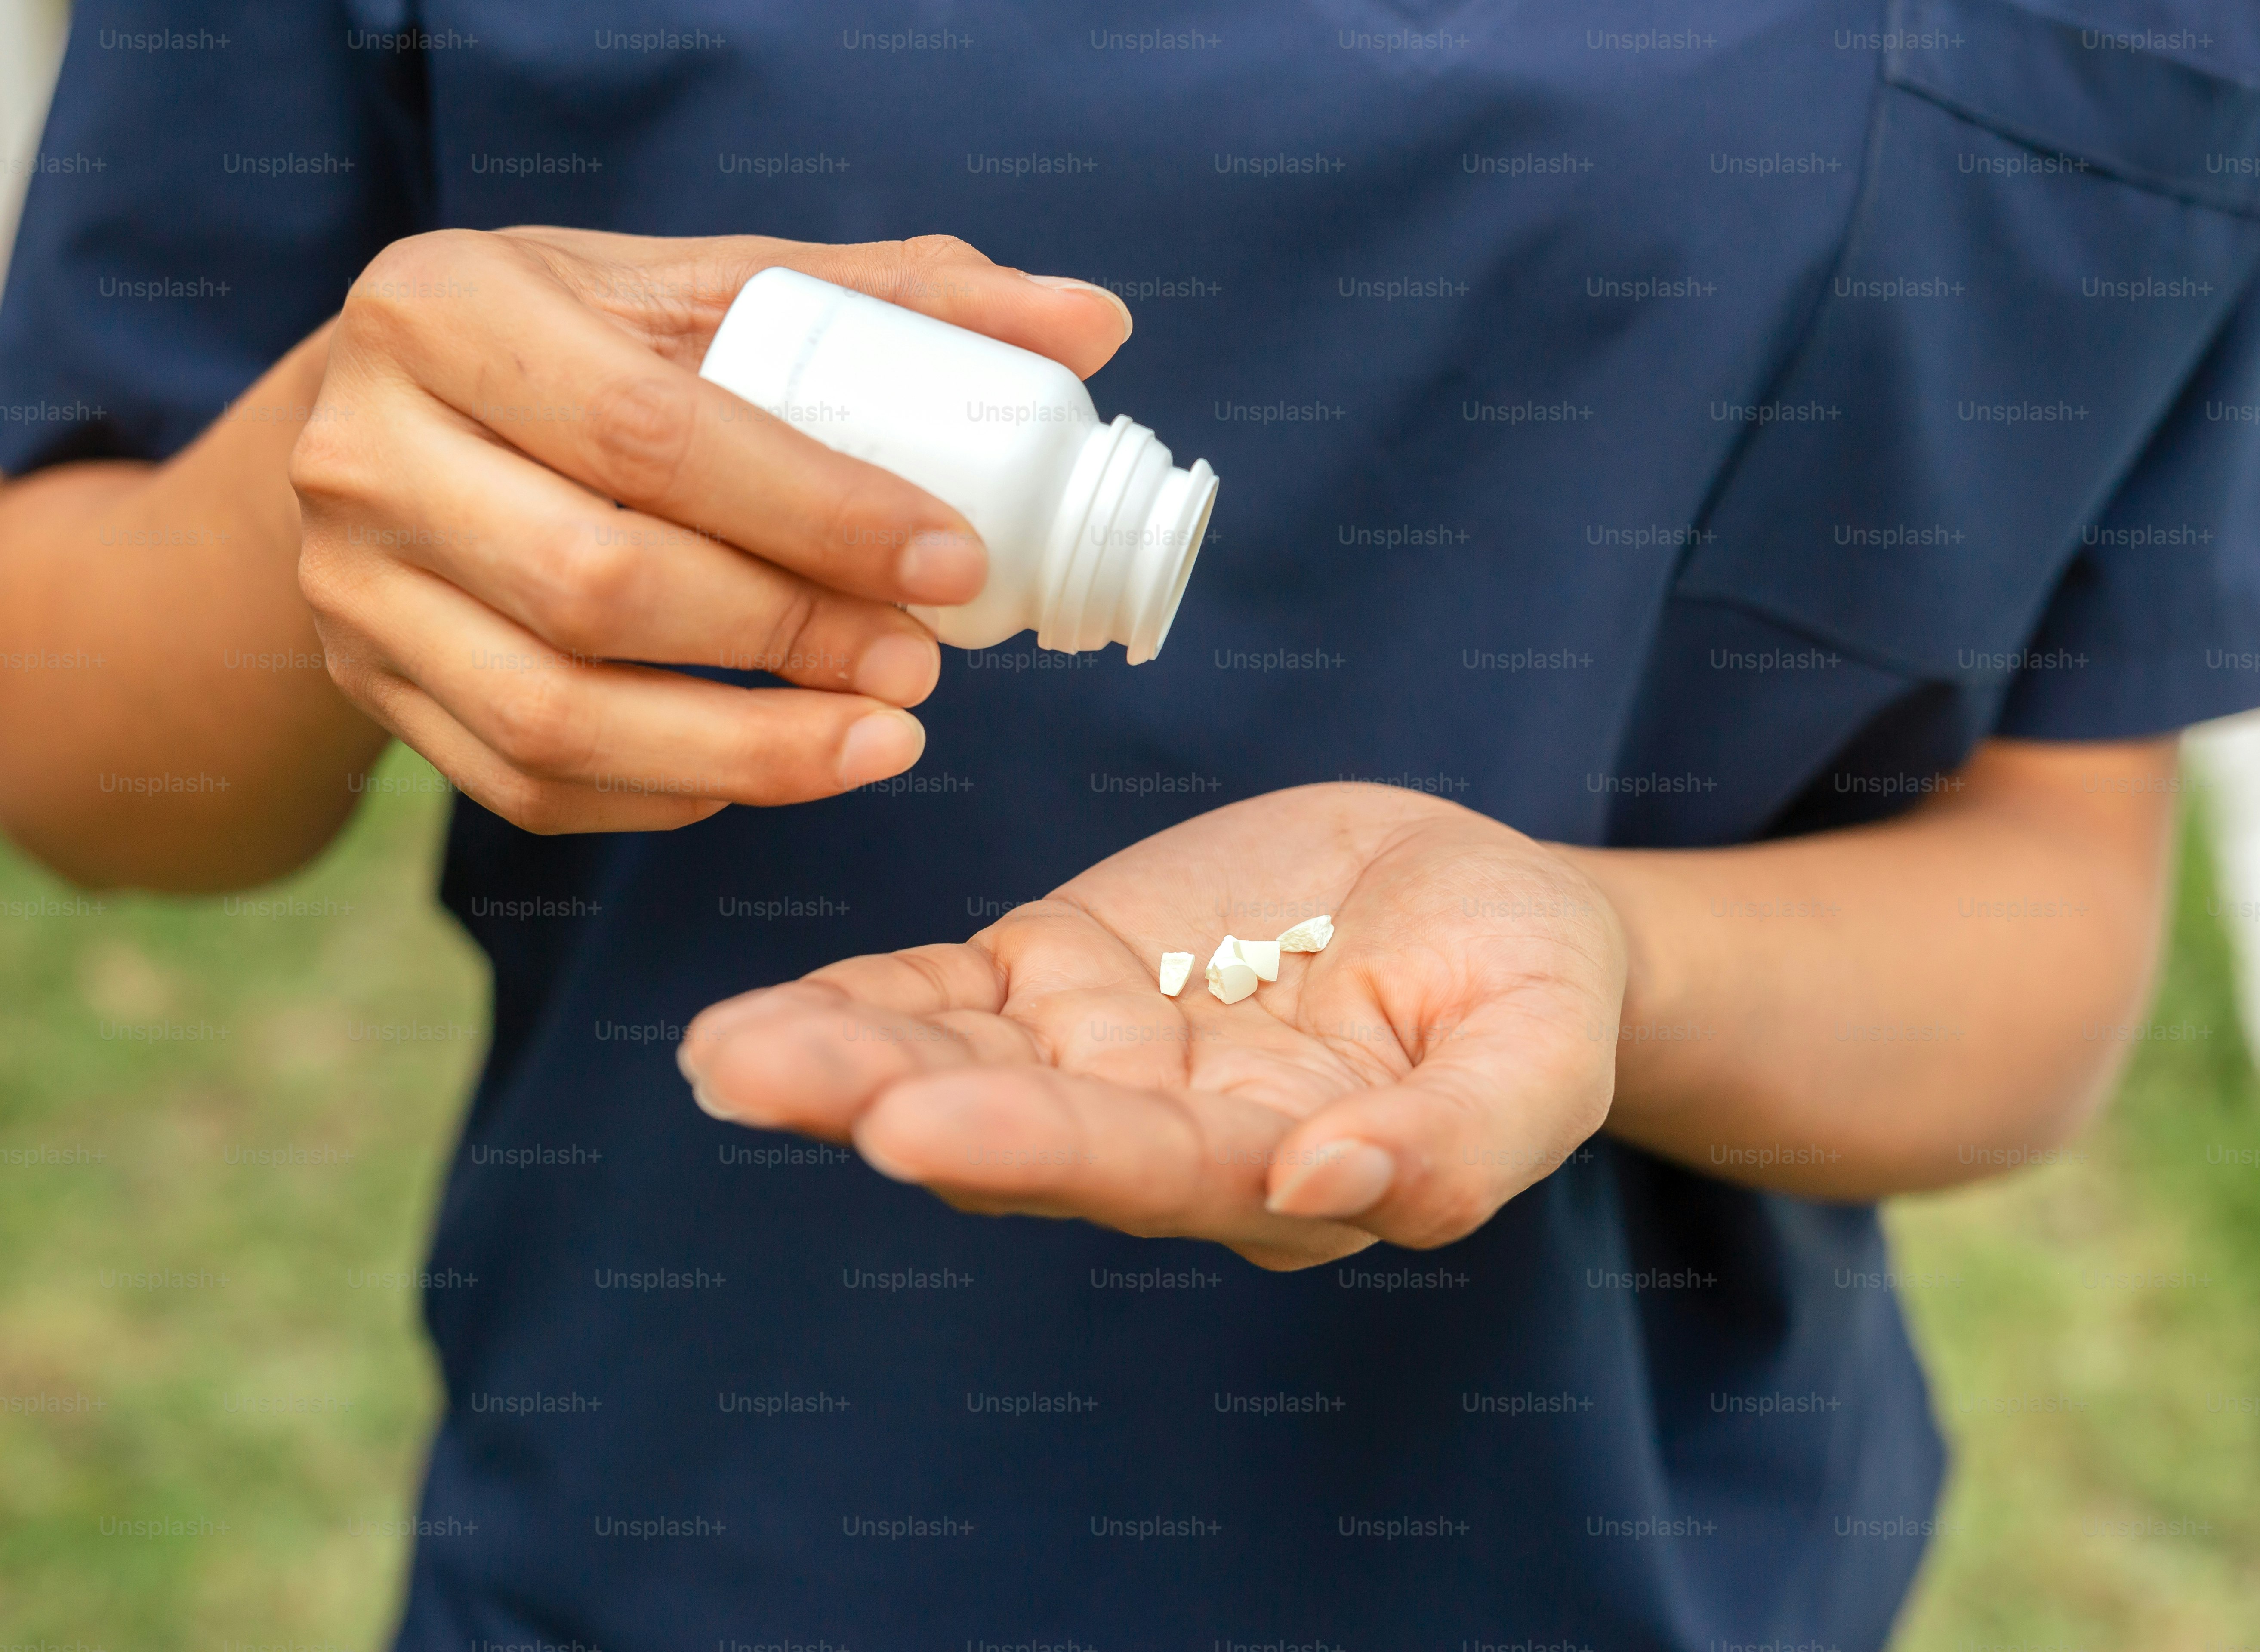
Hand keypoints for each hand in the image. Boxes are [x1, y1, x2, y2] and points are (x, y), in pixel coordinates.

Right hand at [289, 229, 1131, 831]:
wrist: (395, 415)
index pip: (650, 434)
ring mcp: (351, 591)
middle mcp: (365, 451)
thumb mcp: (709, 286)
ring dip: (742, 752)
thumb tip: (1094, 325)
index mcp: (442, 310)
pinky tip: (775, 764)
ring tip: (884, 742)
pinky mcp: (374, 694)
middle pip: (596, 586)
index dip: (818, 511)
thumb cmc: (584, 343)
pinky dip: (670, 794)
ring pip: (556, 716)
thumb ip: (896, 300)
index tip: (955, 563)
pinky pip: (532, 786)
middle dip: (786, 640)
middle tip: (921, 667)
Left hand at [679, 784, 1628, 1268]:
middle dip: (880, 1098)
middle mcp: (1161, 1132)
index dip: (1030, 1147)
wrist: (1483, 909)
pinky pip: (947, 991)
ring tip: (720, 1055)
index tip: (913, 1129)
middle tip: (758, 1077)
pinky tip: (759, 1019)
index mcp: (1273, 1171)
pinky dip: (861, 998)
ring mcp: (1101, 1052)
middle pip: (1010, 1124)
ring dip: (834, 1054)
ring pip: (952, 1057)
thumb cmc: (1531, 989)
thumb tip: (1319, 1182)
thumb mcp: (1539, 1057)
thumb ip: (1454, 1141)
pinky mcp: (1064, 971)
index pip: (1142, 1168)